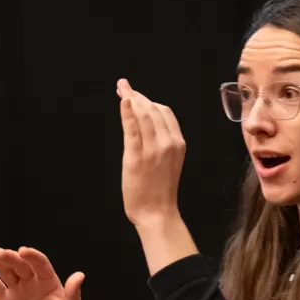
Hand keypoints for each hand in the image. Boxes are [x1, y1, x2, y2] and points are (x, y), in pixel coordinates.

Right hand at [0, 245, 84, 299]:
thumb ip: (73, 295)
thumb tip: (80, 275)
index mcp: (48, 281)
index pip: (40, 264)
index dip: (32, 256)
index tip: (23, 250)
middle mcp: (32, 281)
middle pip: (20, 265)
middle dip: (11, 258)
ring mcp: (17, 290)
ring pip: (6, 272)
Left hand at [117, 77, 185, 225]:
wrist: (157, 213)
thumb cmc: (160, 191)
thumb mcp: (170, 162)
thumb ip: (163, 142)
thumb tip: (149, 125)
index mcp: (178, 143)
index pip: (165, 112)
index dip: (150, 100)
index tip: (137, 95)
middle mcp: (168, 142)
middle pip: (153, 109)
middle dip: (138, 95)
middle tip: (124, 87)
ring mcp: (152, 148)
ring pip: (142, 115)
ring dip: (131, 98)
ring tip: (121, 90)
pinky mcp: (136, 156)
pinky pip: (132, 128)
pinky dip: (127, 112)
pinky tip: (123, 102)